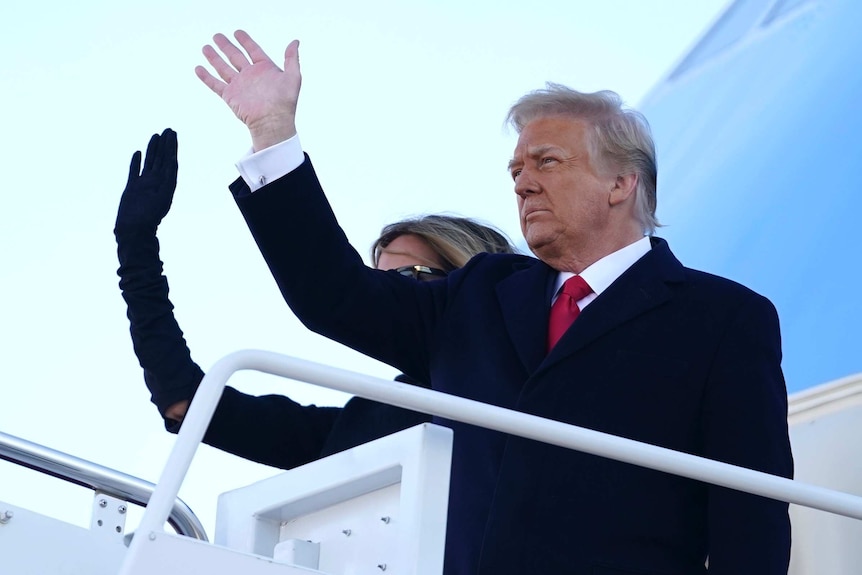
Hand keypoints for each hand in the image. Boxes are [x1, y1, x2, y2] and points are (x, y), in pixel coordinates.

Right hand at [115, 128, 177, 236]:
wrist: (134, 229)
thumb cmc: (149, 216)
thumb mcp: (162, 195)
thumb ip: (167, 179)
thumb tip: (172, 162)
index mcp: (166, 184)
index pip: (171, 161)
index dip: (172, 147)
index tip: (173, 134)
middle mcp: (156, 182)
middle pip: (162, 159)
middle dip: (165, 145)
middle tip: (168, 130)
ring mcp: (144, 184)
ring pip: (150, 162)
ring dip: (153, 149)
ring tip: (156, 136)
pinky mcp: (132, 188)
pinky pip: (134, 171)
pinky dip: (136, 162)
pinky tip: (138, 153)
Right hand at [195, 30, 300, 151]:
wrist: (272, 122)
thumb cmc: (285, 102)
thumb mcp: (293, 77)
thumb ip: (292, 58)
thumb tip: (295, 41)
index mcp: (265, 69)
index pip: (253, 50)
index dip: (245, 41)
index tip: (237, 32)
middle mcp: (250, 76)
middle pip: (235, 56)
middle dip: (226, 46)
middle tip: (217, 36)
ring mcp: (239, 85)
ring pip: (223, 68)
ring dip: (214, 58)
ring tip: (206, 47)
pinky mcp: (230, 96)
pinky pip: (215, 84)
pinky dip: (206, 77)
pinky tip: (198, 68)